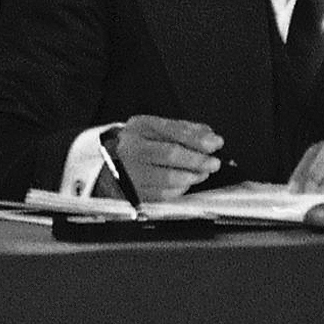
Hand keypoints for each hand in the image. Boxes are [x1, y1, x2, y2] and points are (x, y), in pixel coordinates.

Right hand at [111, 116, 226, 199]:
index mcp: (139, 128)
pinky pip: (163, 194)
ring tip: (201, 173)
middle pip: (170, 153)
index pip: (173, 131)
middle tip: (213, 162)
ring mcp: (130, 171)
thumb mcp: (156, 129)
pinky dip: (179, 189)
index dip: (198, 138)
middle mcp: (131, 148)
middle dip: (198, 160)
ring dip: (192, 176)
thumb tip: (209, 136)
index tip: (216, 143)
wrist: (106, 163)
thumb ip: (183, 130)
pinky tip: (184, 183)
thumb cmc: (137, 145)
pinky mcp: (133, 191)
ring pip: (169, 177)